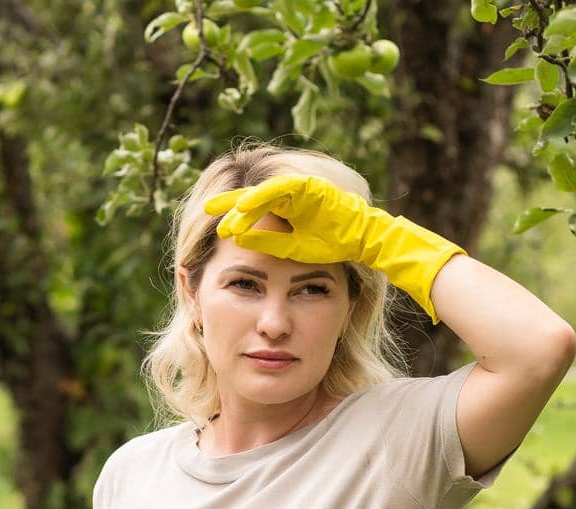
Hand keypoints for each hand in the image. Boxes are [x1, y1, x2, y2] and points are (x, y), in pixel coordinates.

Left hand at [203, 174, 465, 324]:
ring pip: (264, 193)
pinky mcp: (310, 187)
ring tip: (224, 215)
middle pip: (253, 197)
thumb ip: (271, 247)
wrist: (371, 242)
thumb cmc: (336, 249)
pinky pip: (281, 190)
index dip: (232, 217)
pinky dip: (263, 198)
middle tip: (204, 211)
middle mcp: (290, 197)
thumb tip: (242, 246)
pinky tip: (246, 208)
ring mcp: (300, 190)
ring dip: (243, 203)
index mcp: (286, 211)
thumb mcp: (296, 253)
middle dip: (229, 204)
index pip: (253, 212)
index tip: (211, 229)